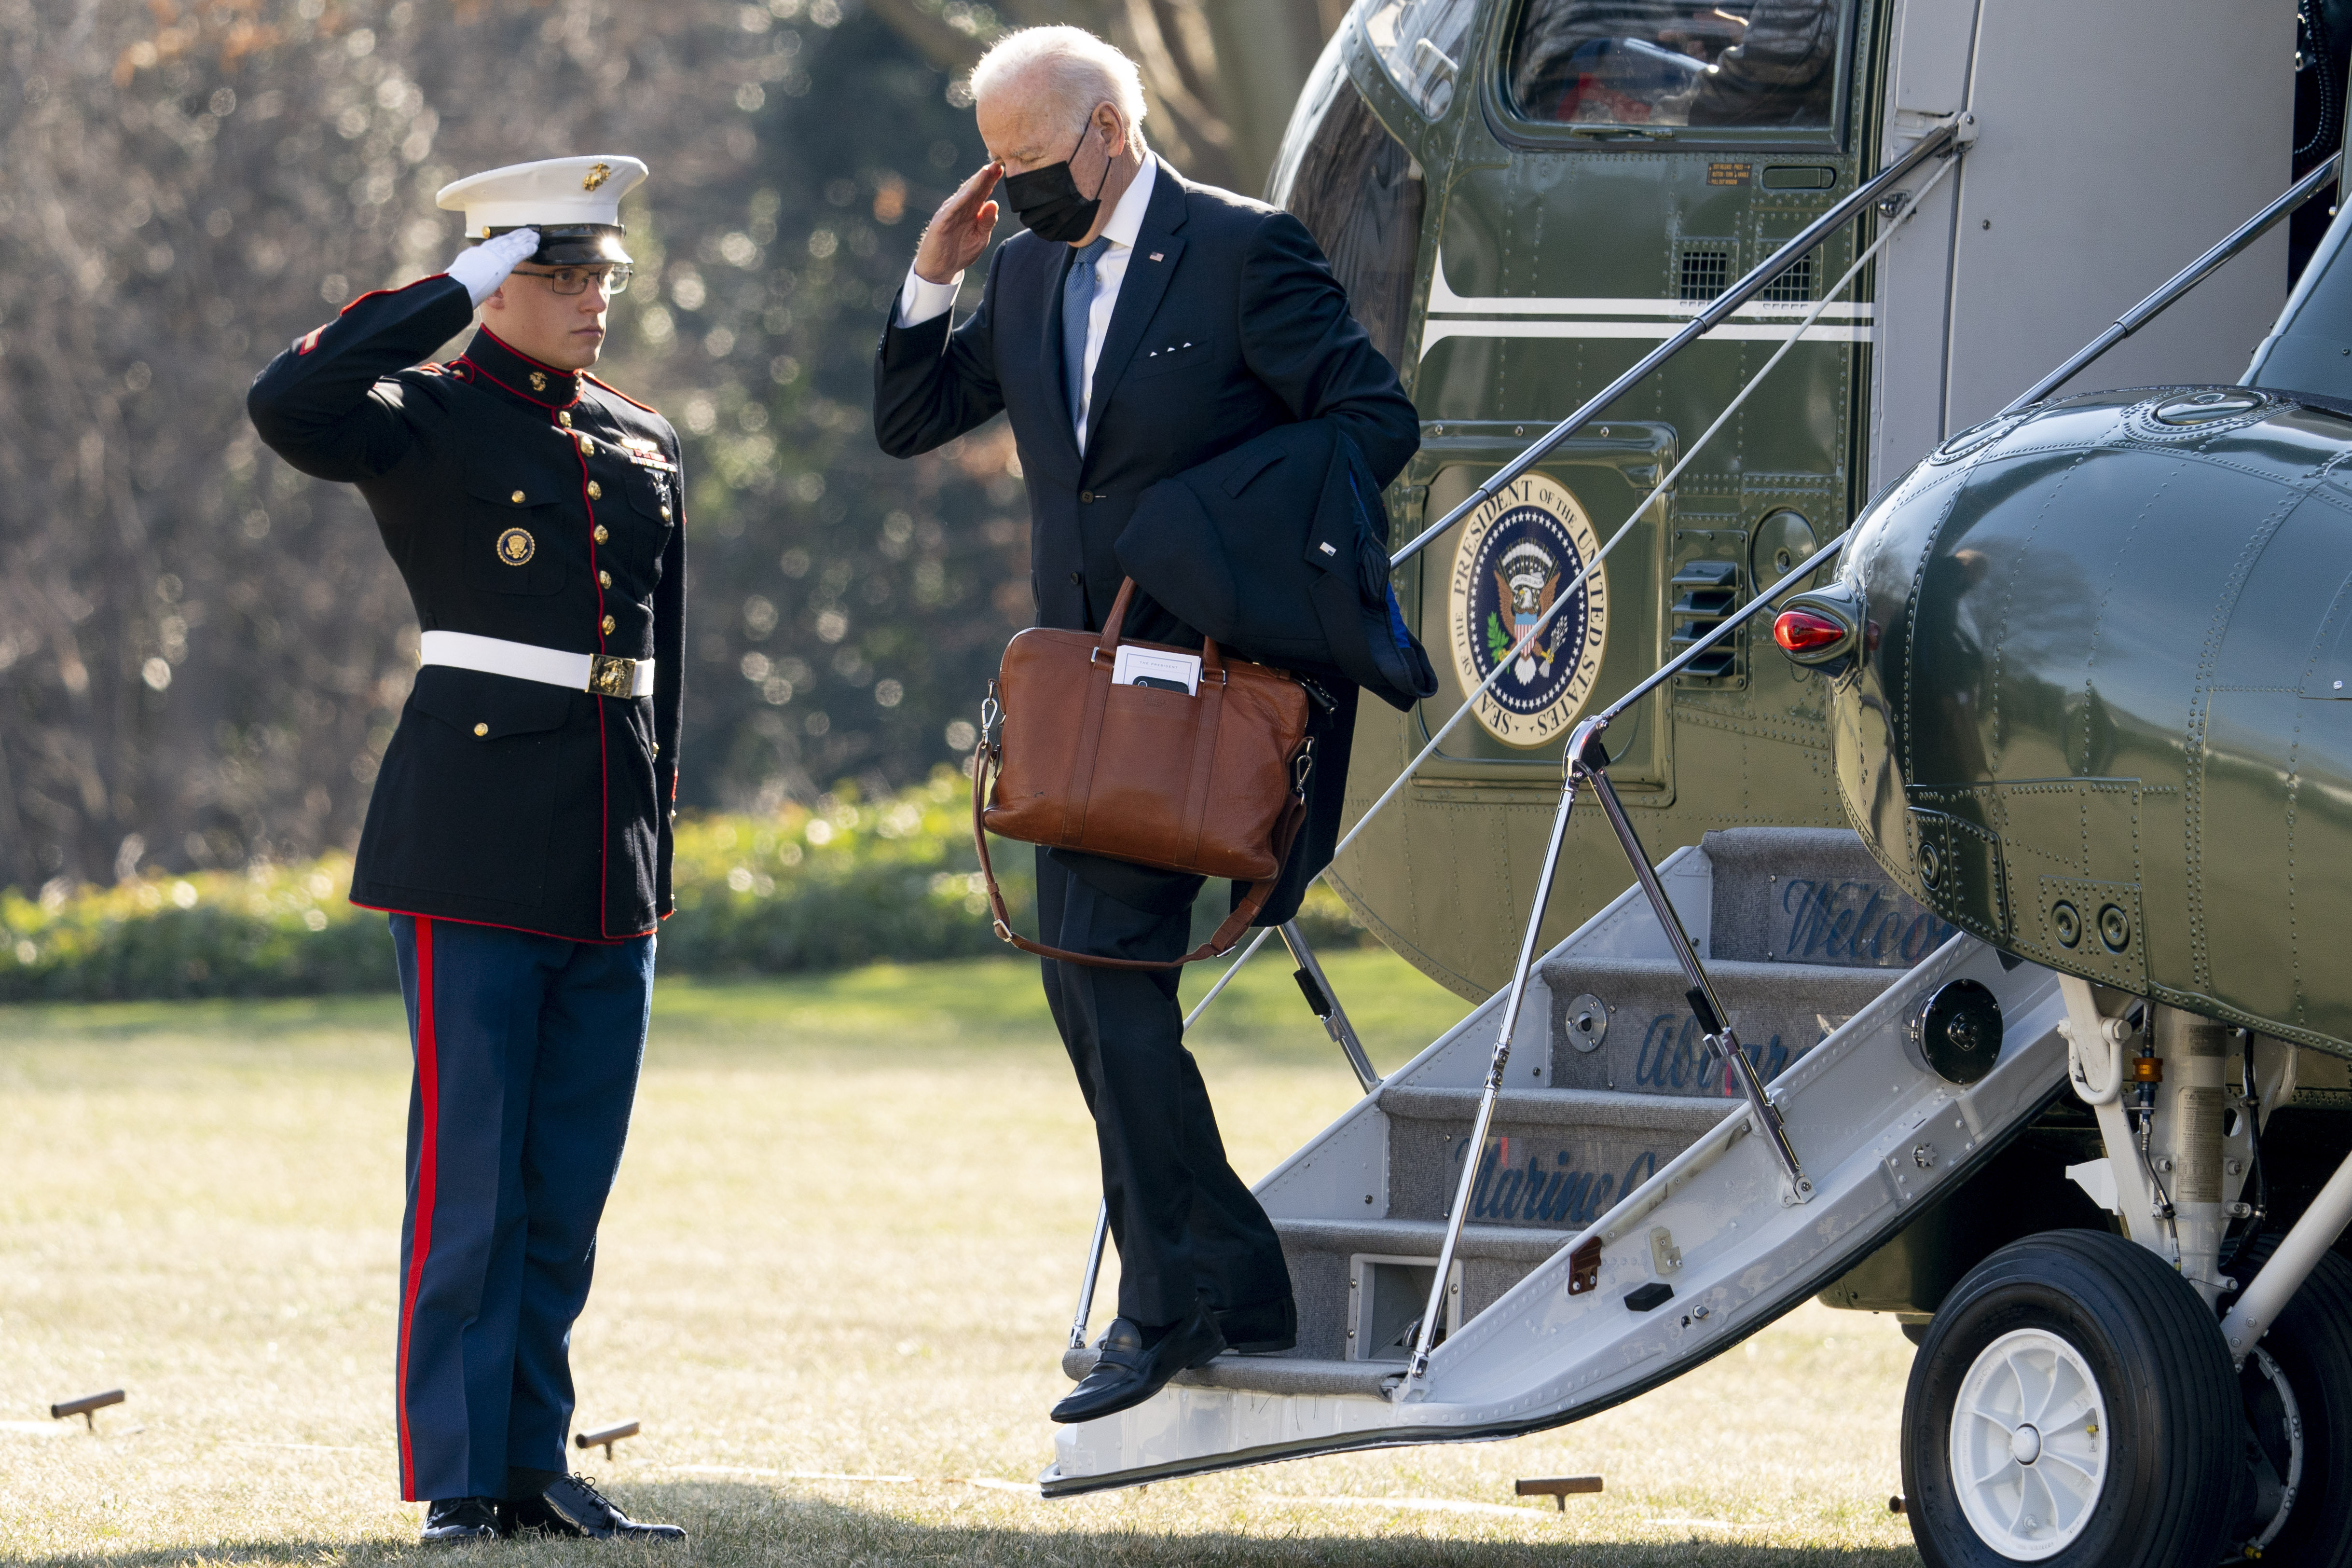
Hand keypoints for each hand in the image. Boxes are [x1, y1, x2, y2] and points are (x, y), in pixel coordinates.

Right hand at [446, 227, 540, 305]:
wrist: (460, 285)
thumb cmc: (457, 284)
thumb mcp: (460, 274)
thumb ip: (467, 271)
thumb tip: (461, 274)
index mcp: (475, 254)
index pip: (491, 244)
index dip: (502, 240)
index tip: (508, 237)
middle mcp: (486, 251)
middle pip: (504, 240)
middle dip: (515, 236)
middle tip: (525, 232)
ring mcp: (496, 256)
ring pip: (513, 244)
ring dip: (525, 239)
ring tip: (534, 235)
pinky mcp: (504, 262)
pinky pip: (518, 253)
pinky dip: (527, 248)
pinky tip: (534, 245)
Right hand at [912, 164, 999, 283]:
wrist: (940, 268)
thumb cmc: (960, 251)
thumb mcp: (980, 238)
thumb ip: (987, 222)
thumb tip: (994, 202)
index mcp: (971, 211)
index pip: (982, 192)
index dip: (991, 180)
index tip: (1002, 168)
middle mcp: (960, 208)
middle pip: (974, 189)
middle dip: (985, 176)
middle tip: (997, 163)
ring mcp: (949, 214)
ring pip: (964, 195)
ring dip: (975, 183)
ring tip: (986, 172)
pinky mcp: (941, 223)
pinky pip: (952, 210)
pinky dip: (960, 201)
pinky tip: (969, 193)